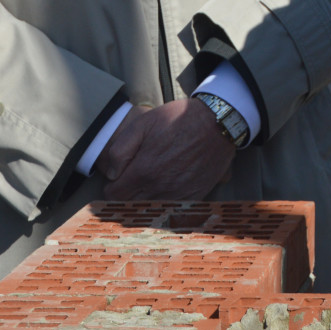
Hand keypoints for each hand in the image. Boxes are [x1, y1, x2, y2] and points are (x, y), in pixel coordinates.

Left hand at [100, 98, 236, 200]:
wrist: (218, 122)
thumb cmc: (180, 119)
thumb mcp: (143, 123)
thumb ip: (120, 149)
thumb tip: (112, 174)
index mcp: (144, 171)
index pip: (114, 195)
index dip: (113, 186)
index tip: (119, 178)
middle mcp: (160, 188)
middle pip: (131, 205)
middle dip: (128, 194)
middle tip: (134, 180)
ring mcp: (179, 194)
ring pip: (151, 210)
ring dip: (147, 200)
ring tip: (152, 183)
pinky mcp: (195, 195)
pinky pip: (173, 208)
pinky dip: (167, 201)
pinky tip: (170, 187)